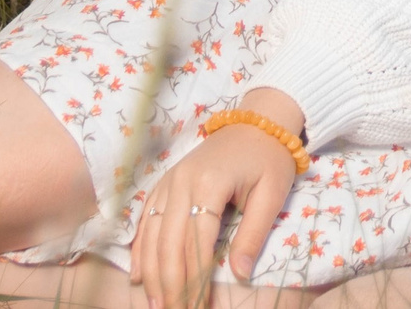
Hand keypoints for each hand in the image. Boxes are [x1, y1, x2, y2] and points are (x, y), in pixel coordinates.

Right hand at [129, 88, 304, 308]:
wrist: (258, 122)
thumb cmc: (268, 158)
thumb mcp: (271, 195)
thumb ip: (252, 235)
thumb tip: (240, 274)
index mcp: (209, 184)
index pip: (196, 242)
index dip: (195, 278)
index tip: (197, 307)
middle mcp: (181, 182)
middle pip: (168, 242)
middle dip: (170, 283)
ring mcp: (169, 181)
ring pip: (152, 234)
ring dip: (152, 272)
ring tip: (155, 303)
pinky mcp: (165, 182)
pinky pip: (146, 219)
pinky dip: (140, 249)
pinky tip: (139, 274)